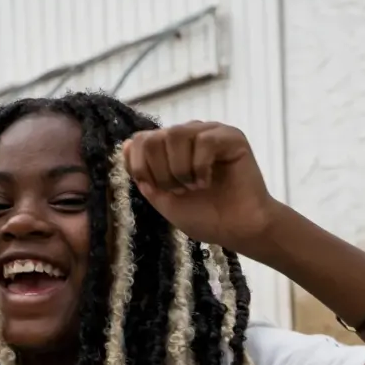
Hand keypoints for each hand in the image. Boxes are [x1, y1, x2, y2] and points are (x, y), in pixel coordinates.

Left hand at [121, 121, 278, 254]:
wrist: (239, 230)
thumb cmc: (206, 217)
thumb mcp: (164, 199)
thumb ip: (145, 176)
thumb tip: (126, 146)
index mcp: (171, 148)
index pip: (140, 140)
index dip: (140, 165)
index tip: (157, 189)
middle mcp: (189, 135)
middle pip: (156, 137)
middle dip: (161, 171)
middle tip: (180, 191)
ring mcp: (210, 133)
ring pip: (177, 135)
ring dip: (180, 169)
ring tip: (194, 188)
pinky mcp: (231, 137)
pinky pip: (204, 141)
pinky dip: (200, 167)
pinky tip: (208, 182)